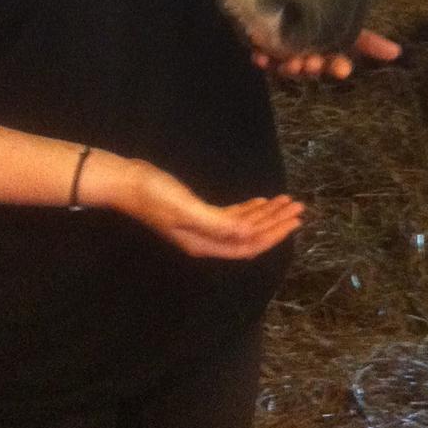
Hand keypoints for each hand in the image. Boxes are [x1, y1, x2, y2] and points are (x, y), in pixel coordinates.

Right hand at [109, 158, 303, 258]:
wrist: (128, 182)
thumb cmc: (155, 195)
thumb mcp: (186, 208)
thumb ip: (216, 223)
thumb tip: (246, 233)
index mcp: (205, 244)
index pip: (248, 245)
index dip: (273, 235)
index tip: (294, 221)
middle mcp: (206, 240)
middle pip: (249, 237)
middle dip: (275, 224)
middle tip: (299, 208)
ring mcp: (202, 227)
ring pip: (242, 226)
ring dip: (265, 215)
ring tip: (287, 202)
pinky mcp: (198, 212)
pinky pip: (231, 216)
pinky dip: (249, 209)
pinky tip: (260, 201)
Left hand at [252, 28, 401, 80]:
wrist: (286, 0)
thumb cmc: (319, 15)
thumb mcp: (346, 25)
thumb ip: (370, 42)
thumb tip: (398, 52)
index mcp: (328, 50)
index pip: (337, 63)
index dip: (338, 67)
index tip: (343, 68)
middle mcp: (309, 54)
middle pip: (311, 67)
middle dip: (311, 67)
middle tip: (309, 62)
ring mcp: (287, 53)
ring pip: (288, 67)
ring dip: (289, 66)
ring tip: (289, 60)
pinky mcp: (266, 50)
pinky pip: (264, 60)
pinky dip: (262, 59)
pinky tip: (259, 56)